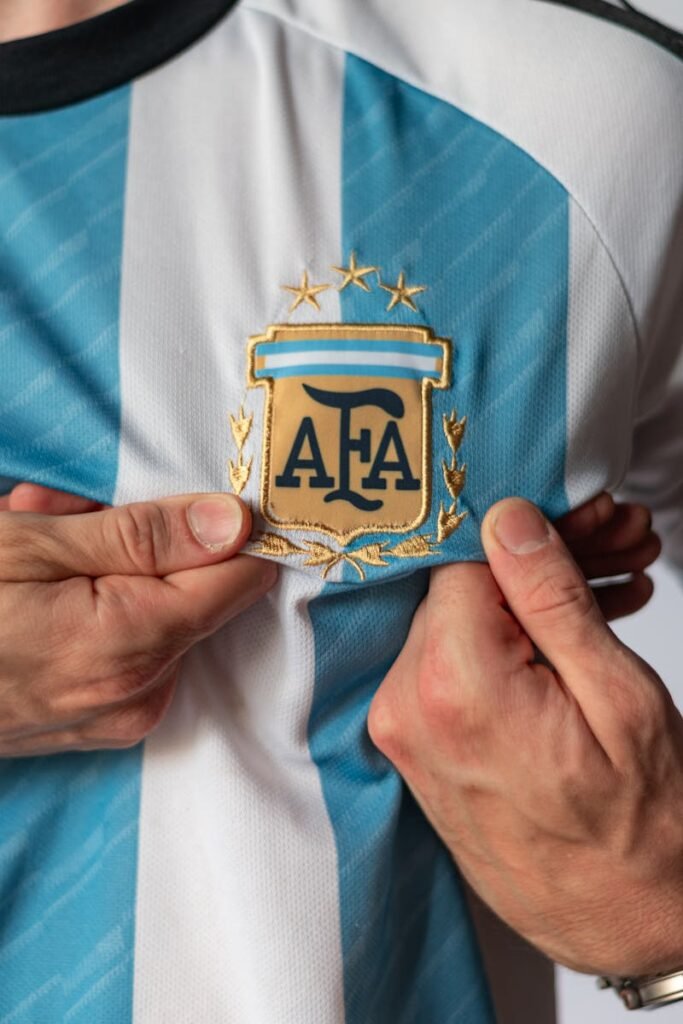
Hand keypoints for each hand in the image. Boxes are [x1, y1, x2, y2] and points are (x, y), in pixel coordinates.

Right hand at [0, 485, 275, 755]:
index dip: (226, 531)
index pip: (238, 581)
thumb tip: (236, 522)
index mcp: (134, 646)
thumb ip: (145, 536)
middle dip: (139, 542)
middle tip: (63, 511)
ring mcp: (118, 716)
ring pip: (156, 614)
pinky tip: (38, 587)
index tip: (194, 493)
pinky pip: (128, 648)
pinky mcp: (100, 723)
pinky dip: (96, 607)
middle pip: (191, 592)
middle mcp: (139, 693)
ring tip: (35, 537)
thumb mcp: (34, 546)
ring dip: (107, 568)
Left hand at [368, 498, 682, 975]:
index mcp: (453, 687)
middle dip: (546, 558)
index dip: (535, 531)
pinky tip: (580, 626)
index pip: (469, 559)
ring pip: (467, 621)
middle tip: (620, 541)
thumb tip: (508, 519)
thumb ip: (550, 599)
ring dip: (538, 597)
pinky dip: (514, 639)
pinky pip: (459, 663)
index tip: (586, 519)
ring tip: (618, 581)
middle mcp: (408, 707)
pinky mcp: (417, 743)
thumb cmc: (639, 827)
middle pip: (467, 589)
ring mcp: (405, 730)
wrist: (620, 922)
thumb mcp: (617, 697)